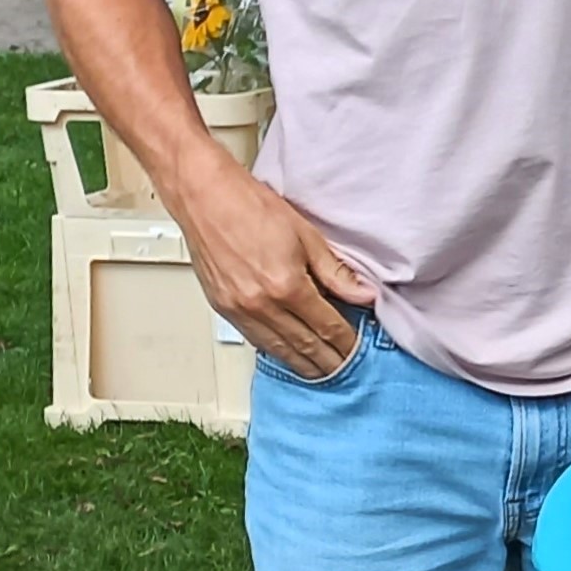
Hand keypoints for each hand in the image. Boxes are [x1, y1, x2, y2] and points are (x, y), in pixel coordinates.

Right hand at [162, 151, 374, 378]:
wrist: (206, 198)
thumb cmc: (252, 207)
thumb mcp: (306, 235)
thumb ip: (336, 271)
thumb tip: (364, 294)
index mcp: (286, 286)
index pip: (326, 326)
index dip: (345, 342)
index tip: (358, 348)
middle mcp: (261, 305)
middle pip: (303, 345)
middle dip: (328, 361)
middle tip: (346, 369)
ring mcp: (239, 310)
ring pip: (277, 349)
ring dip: (302, 363)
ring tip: (321, 371)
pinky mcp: (223, 308)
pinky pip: (254, 340)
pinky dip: (275, 351)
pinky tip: (287, 354)